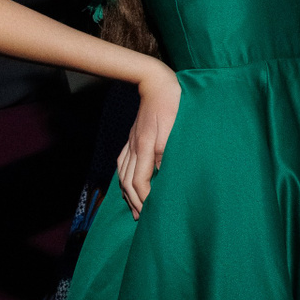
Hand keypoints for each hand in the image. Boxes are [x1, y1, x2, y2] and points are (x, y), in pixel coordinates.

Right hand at [118, 63, 180, 219]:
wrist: (158, 82)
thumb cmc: (173, 104)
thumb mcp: (176, 130)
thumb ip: (167, 154)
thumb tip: (161, 175)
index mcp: (146, 147)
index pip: (140, 181)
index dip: (144, 199)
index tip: (151, 212)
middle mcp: (135, 147)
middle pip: (128, 181)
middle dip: (134, 201)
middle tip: (142, 217)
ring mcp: (132, 142)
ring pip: (123, 173)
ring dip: (127, 192)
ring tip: (133, 206)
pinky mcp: (133, 137)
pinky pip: (123, 162)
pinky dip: (124, 177)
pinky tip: (127, 182)